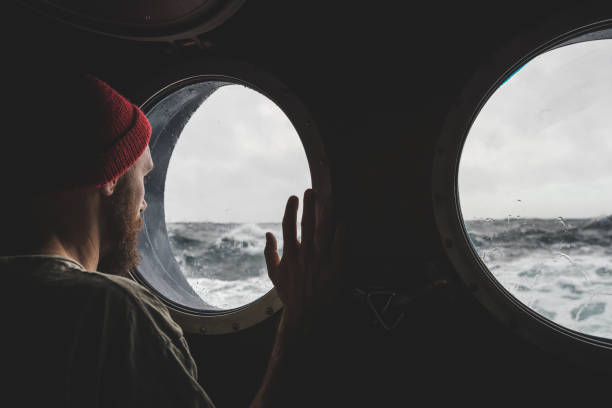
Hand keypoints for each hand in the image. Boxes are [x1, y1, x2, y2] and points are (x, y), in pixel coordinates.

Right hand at [264, 188, 341, 331]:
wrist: (305, 313)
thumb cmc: (289, 293)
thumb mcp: (274, 273)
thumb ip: (270, 252)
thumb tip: (267, 233)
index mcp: (290, 254)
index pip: (288, 226)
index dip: (291, 209)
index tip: (293, 197)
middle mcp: (304, 255)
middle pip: (307, 224)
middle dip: (309, 206)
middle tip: (311, 191)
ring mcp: (320, 261)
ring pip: (323, 231)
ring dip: (325, 214)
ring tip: (327, 200)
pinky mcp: (334, 267)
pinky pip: (339, 246)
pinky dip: (341, 232)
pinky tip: (342, 221)